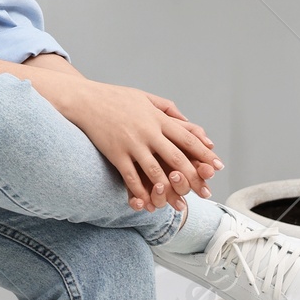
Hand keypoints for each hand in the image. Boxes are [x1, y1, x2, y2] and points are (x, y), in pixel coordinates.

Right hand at [26, 62, 221, 209]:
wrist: (83, 99)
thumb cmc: (114, 97)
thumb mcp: (145, 96)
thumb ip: (167, 108)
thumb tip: (187, 122)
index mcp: (158, 118)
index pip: (188, 139)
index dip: (204, 154)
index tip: (216, 166)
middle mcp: (148, 131)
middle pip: (177, 158)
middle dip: (193, 177)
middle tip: (203, 191)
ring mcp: (131, 143)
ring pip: (155, 171)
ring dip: (168, 189)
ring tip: (178, 203)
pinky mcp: (115, 153)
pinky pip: (130, 176)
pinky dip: (139, 191)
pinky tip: (145, 202)